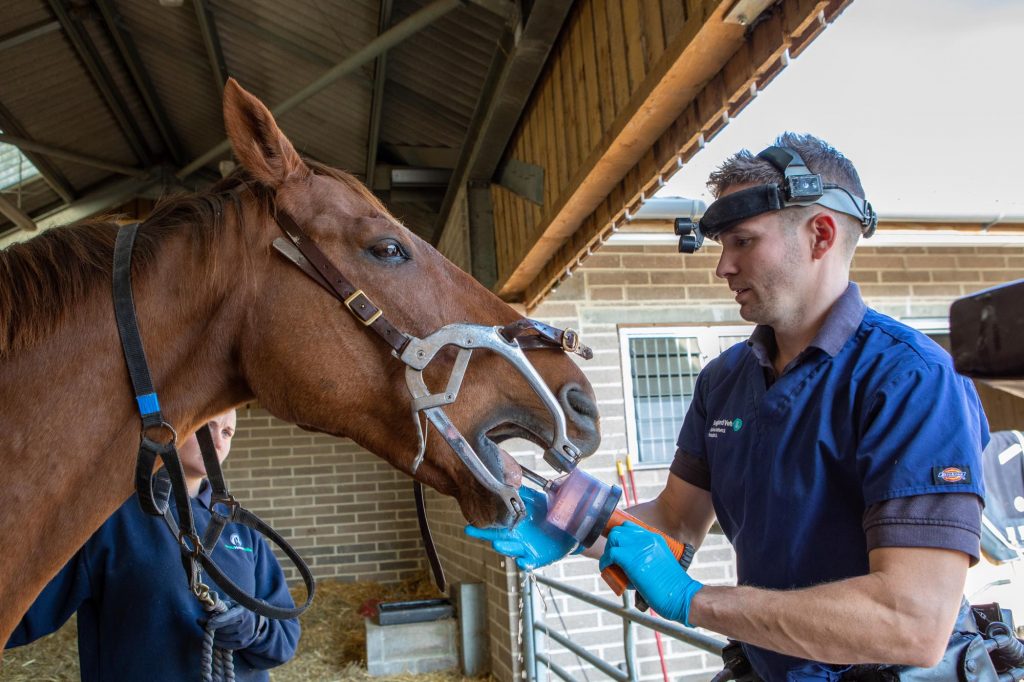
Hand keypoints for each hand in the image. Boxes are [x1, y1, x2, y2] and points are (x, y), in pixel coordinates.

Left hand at [206, 604, 264, 650]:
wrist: (255, 620)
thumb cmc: (238, 610)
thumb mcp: (230, 604)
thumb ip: (217, 607)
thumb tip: (203, 611)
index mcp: (242, 612)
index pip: (228, 618)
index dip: (216, 621)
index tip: (207, 623)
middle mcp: (245, 625)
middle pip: (223, 629)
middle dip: (213, 627)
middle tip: (206, 623)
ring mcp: (244, 636)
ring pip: (222, 638)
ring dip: (214, 634)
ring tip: (213, 628)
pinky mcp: (242, 644)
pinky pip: (224, 645)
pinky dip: (218, 641)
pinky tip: (218, 635)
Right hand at [464, 487, 578, 569]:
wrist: (570, 529)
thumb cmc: (551, 515)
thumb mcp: (539, 501)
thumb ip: (526, 494)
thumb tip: (514, 482)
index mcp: (513, 524)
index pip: (495, 524)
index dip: (482, 523)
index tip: (469, 521)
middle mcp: (515, 537)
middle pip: (496, 537)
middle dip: (483, 535)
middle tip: (470, 531)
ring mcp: (524, 548)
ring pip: (511, 549)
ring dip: (504, 547)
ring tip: (496, 544)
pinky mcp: (536, 558)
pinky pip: (528, 562)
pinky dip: (525, 563)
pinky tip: (521, 562)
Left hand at [599, 522, 702, 625]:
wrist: (680, 594)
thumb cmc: (672, 585)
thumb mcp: (661, 561)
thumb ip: (648, 556)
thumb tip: (631, 564)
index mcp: (655, 537)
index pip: (630, 526)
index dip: (621, 536)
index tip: (617, 547)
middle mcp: (646, 538)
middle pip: (619, 530)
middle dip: (612, 543)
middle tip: (613, 558)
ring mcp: (638, 546)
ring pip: (613, 537)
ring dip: (608, 550)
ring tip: (611, 564)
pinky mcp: (630, 559)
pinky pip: (610, 554)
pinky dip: (605, 562)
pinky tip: (607, 569)